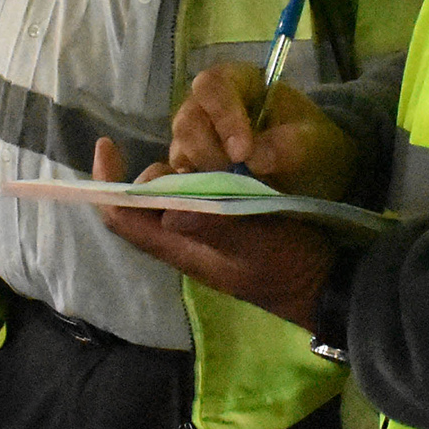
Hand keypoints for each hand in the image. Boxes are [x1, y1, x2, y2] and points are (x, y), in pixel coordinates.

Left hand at [94, 136, 333, 326]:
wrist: (322, 283)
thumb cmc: (286, 266)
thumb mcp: (254, 244)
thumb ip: (215, 225)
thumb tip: (169, 212)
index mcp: (178, 247)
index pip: (122, 217)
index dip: (107, 184)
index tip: (109, 145)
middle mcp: (182, 239)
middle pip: (144, 201)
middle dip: (156, 173)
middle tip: (190, 161)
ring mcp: (203, 232)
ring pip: (172, 195)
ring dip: (183, 172)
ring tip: (213, 159)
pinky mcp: (224, 224)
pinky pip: (198, 195)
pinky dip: (202, 176)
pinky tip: (226, 165)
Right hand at [168, 63, 357, 198]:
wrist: (317, 174)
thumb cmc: (315, 145)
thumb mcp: (315, 142)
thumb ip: (290, 145)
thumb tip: (254, 161)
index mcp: (241, 83)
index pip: (215, 85)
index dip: (222, 115)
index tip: (241, 152)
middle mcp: (212, 107)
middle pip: (189, 118)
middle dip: (207, 149)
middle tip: (234, 174)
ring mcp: (200, 138)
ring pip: (180, 147)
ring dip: (198, 170)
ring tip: (227, 189)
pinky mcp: (195, 168)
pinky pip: (177, 174)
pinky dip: (183, 186)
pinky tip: (195, 199)